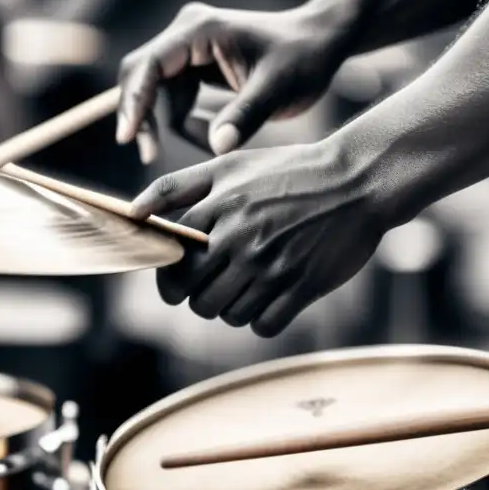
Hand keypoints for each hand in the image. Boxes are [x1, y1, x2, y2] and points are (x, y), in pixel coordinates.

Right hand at [116, 3, 342, 155]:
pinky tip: (214, 134)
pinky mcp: (194, 63)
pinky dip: (186, 120)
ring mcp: (188, 47)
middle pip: (140, 76)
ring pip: (155, 91)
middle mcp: (186, 32)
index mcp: (199, 30)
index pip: (148, 65)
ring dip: (173, 124)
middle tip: (150, 156)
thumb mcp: (278, 90)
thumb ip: (245, 116)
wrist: (322, 41)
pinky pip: (174, 97)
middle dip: (142, 117)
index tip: (128, 138)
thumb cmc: (304, 59)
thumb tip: (216, 148)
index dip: (134, 101)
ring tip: (211, 146)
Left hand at [131, 143, 386, 335]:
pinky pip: (263, 324)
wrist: (356, 180)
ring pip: (226, 314)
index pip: (171, 263)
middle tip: (207, 286)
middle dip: (194, 297)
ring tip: (241, 285)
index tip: (175, 278)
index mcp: (219, 209)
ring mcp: (272, 266)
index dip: (167, 277)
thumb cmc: (287, 171)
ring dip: (228, 307)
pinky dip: (260, 317)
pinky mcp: (302, 287)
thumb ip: (176, 187)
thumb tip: (132, 213)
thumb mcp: (228, 165)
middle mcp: (241, 239)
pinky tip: (268, 296)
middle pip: (194, 297)